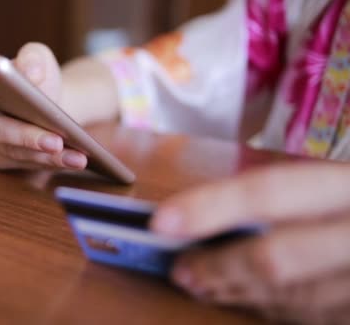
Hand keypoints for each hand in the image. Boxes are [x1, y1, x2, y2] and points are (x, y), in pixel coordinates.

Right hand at [0, 42, 86, 170]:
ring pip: (14, 152)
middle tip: (54, 141)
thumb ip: (32, 58)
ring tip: (76, 155)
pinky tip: (75, 159)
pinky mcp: (4, 160)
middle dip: (25, 136)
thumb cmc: (37, 77)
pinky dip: (54, 162)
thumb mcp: (38, 59)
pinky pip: (27, 164)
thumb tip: (29, 73)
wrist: (50, 102)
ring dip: (47, 155)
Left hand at [151, 163, 349, 323]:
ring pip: (294, 297)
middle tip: (181, 271)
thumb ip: (300, 193)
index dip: (212, 207)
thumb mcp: (343, 182)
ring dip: (240, 293)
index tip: (162, 223)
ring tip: (204, 284)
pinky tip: (253, 299)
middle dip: (219, 268)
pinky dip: (278, 309)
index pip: (270, 190)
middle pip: (275, 258)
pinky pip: (316, 316)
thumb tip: (220, 215)